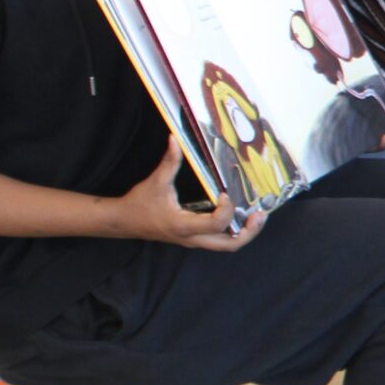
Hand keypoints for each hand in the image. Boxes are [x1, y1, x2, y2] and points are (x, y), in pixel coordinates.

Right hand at [115, 141, 258, 250]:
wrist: (123, 222)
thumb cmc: (139, 204)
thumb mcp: (155, 182)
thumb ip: (168, 162)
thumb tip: (174, 139)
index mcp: (183, 225)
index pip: (215, 224)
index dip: (226, 210)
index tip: (226, 195)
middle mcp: (192, 238)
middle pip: (229, 245)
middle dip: (249, 232)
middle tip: (261, 215)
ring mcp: (194, 241)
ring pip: (227, 246)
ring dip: (245, 233)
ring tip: (257, 217)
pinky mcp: (195, 239)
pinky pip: (220, 241)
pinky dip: (235, 231)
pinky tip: (241, 216)